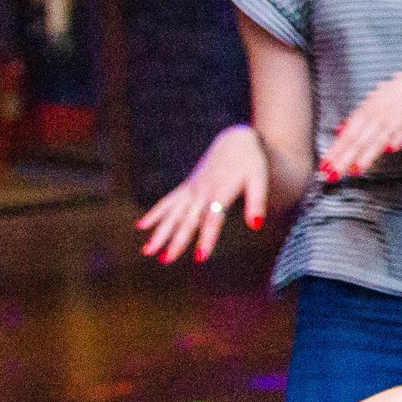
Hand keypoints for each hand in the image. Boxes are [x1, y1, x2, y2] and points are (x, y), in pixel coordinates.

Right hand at [138, 125, 267, 262]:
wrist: (235, 141)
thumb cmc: (250, 161)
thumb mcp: (259, 179)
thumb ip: (257, 202)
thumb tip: (257, 225)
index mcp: (220, 192)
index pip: (213, 219)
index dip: (206, 238)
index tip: (200, 257)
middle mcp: (202, 192)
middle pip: (187, 220)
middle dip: (176, 241)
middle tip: (165, 260)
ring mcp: (192, 189)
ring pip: (172, 214)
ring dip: (160, 232)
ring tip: (147, 251)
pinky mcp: (187, 186)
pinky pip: (168, 201)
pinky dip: (156, 213)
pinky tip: (142, 226)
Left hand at [323, 60, 401, 180]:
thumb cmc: (398, 93)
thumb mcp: (375, 101)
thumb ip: (358, 118)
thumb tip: (341, 130)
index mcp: (366, 111)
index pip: (347, 135)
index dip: (335, 151)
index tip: (324, 166)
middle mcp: (378, 116)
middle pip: (359, 140)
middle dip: (344, 158)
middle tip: (333, 174)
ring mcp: (396, 119)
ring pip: (379, 139)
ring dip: (368, 154)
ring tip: (356, 169)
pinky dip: (398, 140)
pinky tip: (391, 149)